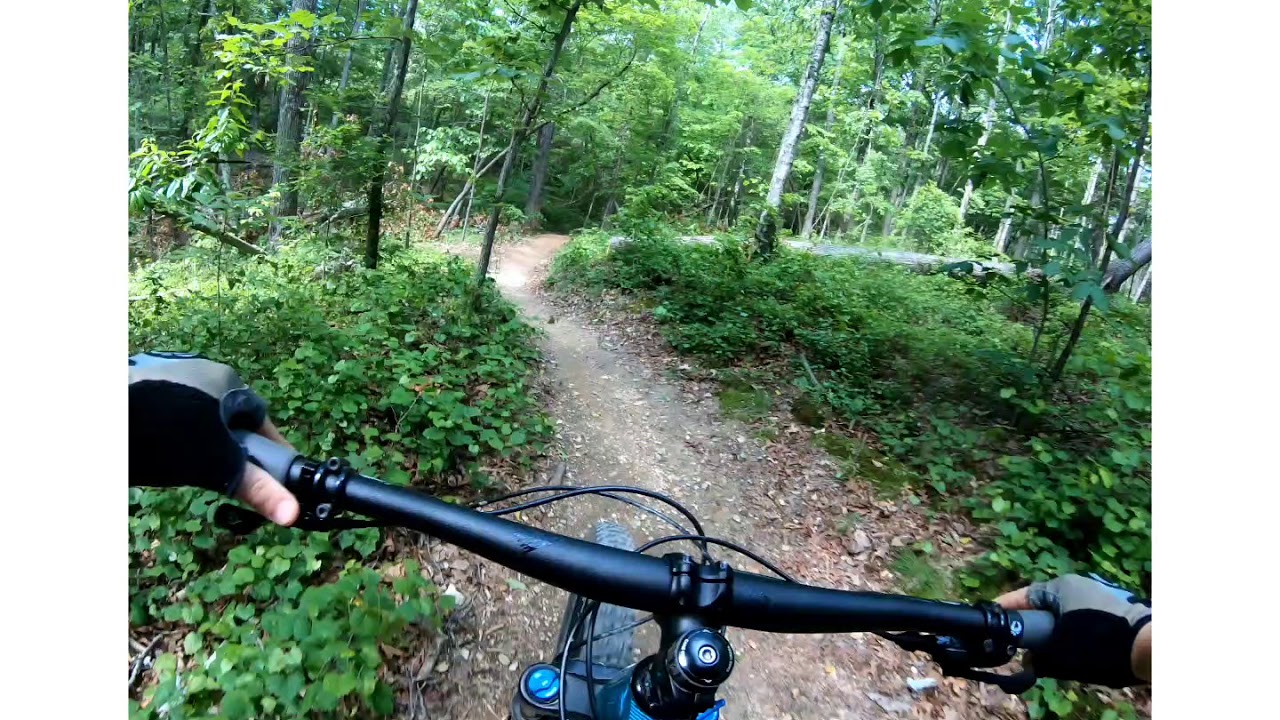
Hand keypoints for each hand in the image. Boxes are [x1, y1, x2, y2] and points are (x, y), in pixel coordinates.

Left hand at [129, 352, 298, 526]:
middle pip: (227, 416)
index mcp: (227, 381)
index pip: (259, 418)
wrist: (99, 419)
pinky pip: (162, 414)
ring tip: (191, 467)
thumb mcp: (215, 464)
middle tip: (227, 475)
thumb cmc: (166, 434)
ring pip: (194, 416)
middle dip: (230, 446)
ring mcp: (163, 374)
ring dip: (197, 440)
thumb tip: (292, 513)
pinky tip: (158, 453)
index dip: (267, 447)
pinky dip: (166, 434)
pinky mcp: (136, 386)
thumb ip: (255, 488)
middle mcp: (198, 370)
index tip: (273, 472)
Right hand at [997, 574, 1150, 687]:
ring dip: (1058, 630)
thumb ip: (1038, 658)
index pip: (1023, 596)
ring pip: (1067, 612)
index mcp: (1059, 587)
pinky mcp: (1116, 607)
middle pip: (1046, 605)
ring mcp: (1100, 594)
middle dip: (1035, 624)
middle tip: (1023, 643)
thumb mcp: (1060, 655)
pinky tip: (1078, 650)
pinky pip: (1085, 618)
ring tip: (1051, 651)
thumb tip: (1029, 662)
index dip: (1006, 609)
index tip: (992, 618)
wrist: (1150, 646)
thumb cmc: (1098, 644)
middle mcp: (1078, 584)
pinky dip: (1077, 631)